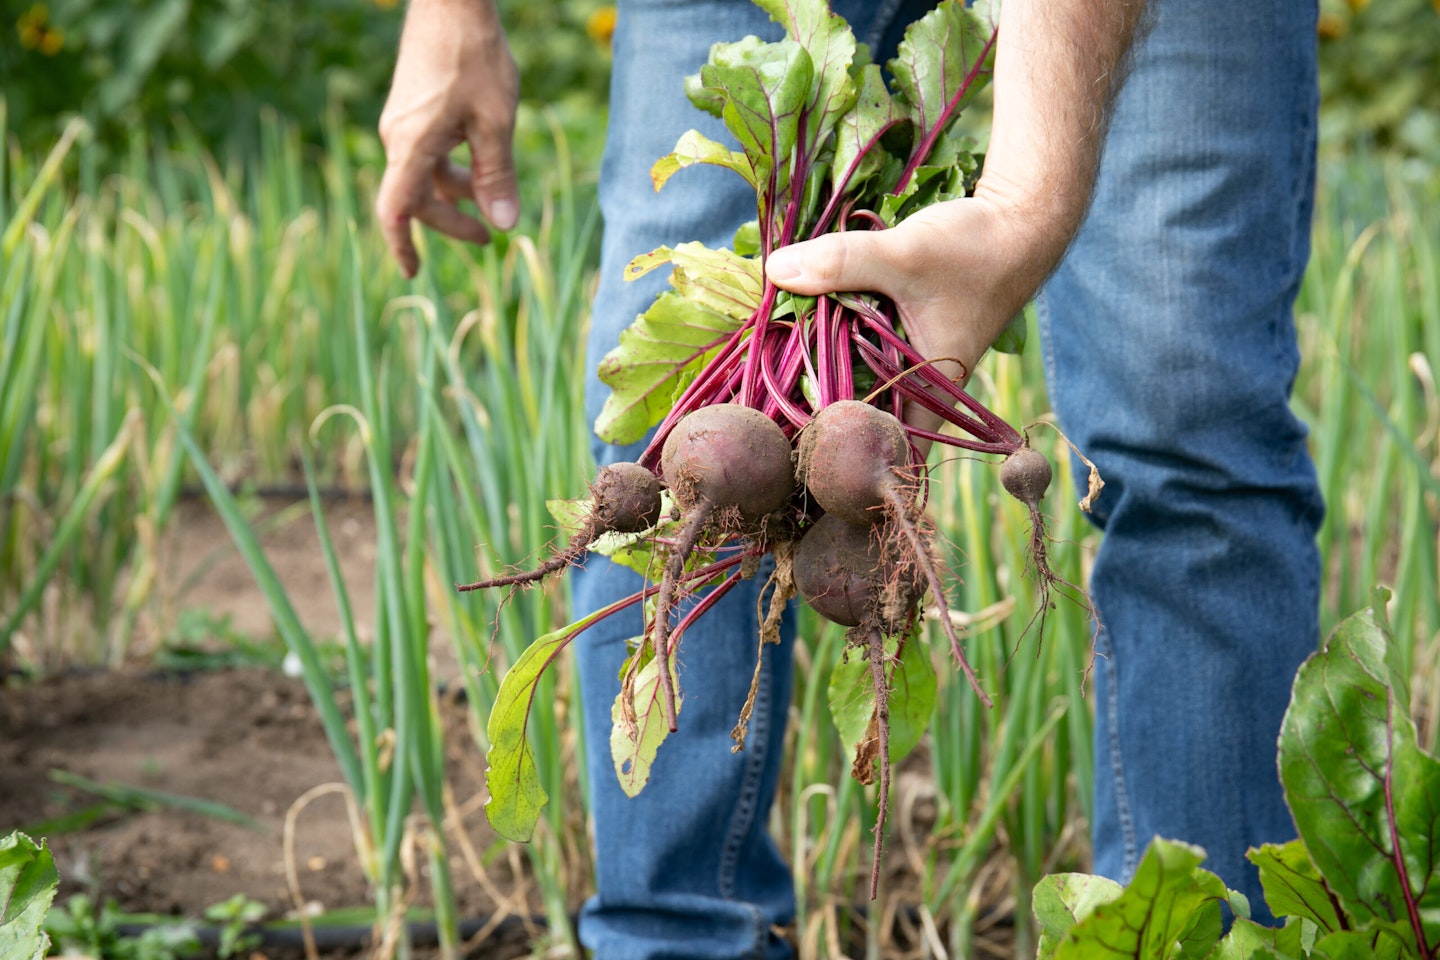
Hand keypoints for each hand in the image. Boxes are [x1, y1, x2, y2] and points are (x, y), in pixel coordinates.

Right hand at [375, 0, 520, 276]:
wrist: (452, 0)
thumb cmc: (475, 56)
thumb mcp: (496, 122)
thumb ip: (498, 175)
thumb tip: (504, 224)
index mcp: (412, 146)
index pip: (396, 210)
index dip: (403, 245)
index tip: (414, 272)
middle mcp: (398, 137)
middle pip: (416, 198)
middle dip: (450, 222)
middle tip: (487, 238)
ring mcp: (402, 121)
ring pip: (424, 174)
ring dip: (455, 193)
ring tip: (491, 202)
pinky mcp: (412, 107)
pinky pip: (426, 152)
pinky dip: (451, 167)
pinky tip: (480, 161)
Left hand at [764, 176, 1074, 434]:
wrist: (1016, 220)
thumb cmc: (976, 248)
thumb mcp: (904, 254)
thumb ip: (841, 262)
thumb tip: (775, 272)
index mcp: (930, 389)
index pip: (887, 448)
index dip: (847, 459)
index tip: (794, 451)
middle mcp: (919, 383)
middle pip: (862, 415)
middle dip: (816, 413)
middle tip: (762, 410)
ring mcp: (909, 358)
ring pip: (856, 379)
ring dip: (819, 371)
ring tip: (762, 371)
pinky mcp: (899, 331)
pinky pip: (858, 347)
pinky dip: (831, 339)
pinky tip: (796, 324)